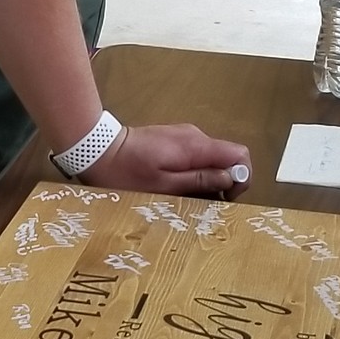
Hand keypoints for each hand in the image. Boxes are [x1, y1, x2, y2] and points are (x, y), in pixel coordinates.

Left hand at [84, 121, 250, 196]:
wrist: (98, 149)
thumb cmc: (127, 172)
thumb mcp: (164, 185)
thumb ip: (199, 180)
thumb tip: (229, 179)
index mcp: (196, 146)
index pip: (239, 154)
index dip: (241, 177)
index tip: (226, 197)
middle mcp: (195, 136)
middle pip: (227, 157)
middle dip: (223, 181)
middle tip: (203, 202)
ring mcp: (184, 136)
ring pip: (211, 158)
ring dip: (207, 179)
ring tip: (186, 196)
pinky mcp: (173, 139)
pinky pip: (195, 156)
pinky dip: (195, 172)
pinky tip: (176, 185)